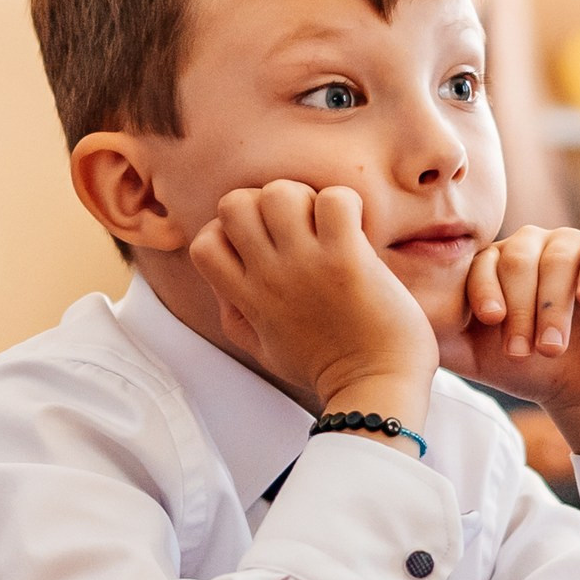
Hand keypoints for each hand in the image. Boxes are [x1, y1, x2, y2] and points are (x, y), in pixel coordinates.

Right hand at [188, 183, 438, 418]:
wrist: (375, 387)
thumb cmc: (325, 366)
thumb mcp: (261, 347)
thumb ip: (235, 314)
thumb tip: (224, 283)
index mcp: (247, 297)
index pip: (203, 242)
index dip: (227, 230)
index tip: (259, 242)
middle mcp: (269, 276)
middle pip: (235, 203)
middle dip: (263, 201)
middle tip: (295, 225)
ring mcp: (307, 264)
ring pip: (279, 192)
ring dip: (305, 198)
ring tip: (327, 224)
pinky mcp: (348, 257)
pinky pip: (335, 200)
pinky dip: (347, 204)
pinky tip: (356, 229)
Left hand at [441, 227, 579, 454]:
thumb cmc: (522, 367)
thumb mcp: (471, 354)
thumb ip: (435, 332)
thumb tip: (392, 316)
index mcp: (496, 261)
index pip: (483, 263)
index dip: (485, 290)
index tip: (490, 321)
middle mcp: (532, 244)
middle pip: (519, 260)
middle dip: (520, 309)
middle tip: (521, 351)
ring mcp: (572, 244)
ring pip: (557, 259)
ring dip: (552, 308)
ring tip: (551, 348)